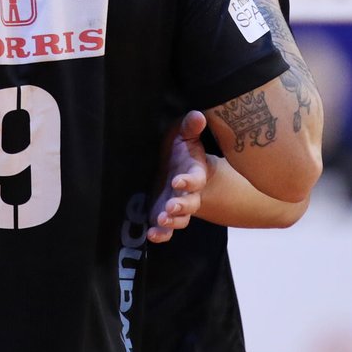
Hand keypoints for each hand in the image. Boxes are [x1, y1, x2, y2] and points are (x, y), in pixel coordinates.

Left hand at [148, 111, 209, 242]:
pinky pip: (165, 230)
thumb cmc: (179, 151)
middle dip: (182, 206)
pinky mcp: (164, 215)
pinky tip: (152, 235)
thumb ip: (191, 127)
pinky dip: (160, 235)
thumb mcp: (184, 136)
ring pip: (180, 219)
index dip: (189, 180)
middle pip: (190, 203)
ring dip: (172, 221)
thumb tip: (199, 115)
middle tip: (172, 206)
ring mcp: (177, 206)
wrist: (173, 168)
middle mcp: (188, 193)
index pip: (195, 178)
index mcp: (194, 173)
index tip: (179, 179)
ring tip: (162, 219)